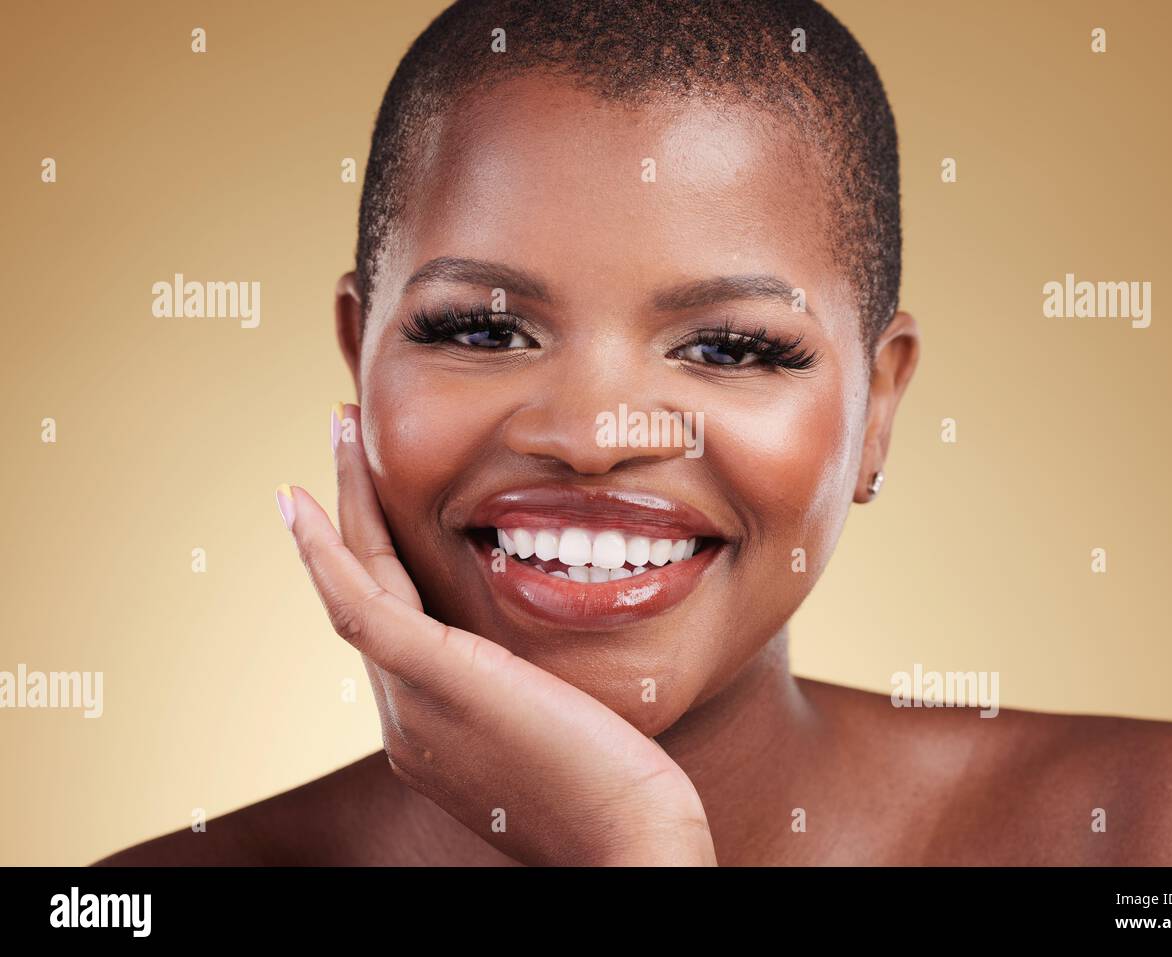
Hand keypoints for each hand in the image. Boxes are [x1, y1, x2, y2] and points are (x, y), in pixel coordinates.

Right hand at [272, 403, 715, 865]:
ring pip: (356, 585)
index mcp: (434, 730)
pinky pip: (359, 599)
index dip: (378, 563)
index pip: (397, 627)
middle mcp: (405, 720)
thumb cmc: (622, 800)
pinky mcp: (431, 679)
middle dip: (350, 519)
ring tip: (338, 433)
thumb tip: (549, 668)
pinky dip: (324, 547)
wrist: (629, 849)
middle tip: (342, 447)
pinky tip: (303, 498)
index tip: (377, 508)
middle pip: (365, 597)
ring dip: (341, 506)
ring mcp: (409, 705)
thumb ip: (534, 698)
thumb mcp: (563, 738)